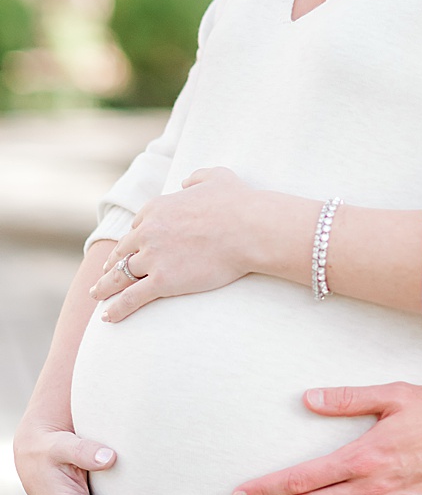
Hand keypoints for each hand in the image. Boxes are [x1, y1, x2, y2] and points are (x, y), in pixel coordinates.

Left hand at [91, 169, 273, 321]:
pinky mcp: (162, 281)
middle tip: (105, 274)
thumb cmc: (239, 203)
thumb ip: (197, 177)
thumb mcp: (217, 177)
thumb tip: (186, 182)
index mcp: (157, 209)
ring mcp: (153, 258)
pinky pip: (132, 298)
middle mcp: (148, 232)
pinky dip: (118, 308)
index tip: (130, 249)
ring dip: (105, 287)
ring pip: (120, 276)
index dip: (134, 240)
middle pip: (122, 251)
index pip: (137, 227)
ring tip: (97, 295)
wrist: (251, 228)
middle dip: (113, 263)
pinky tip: (108, 317)